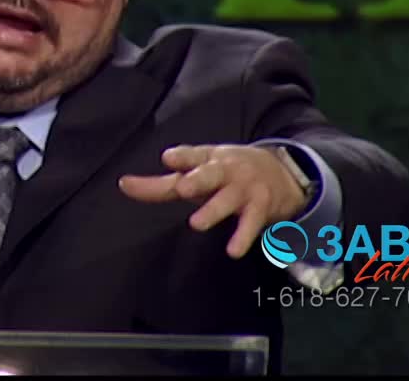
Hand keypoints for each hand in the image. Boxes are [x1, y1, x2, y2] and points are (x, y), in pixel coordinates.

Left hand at [117, 144, 307, 258]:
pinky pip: (251, 224)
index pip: (192, 156)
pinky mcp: (260, 209)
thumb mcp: (199, 171)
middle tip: (184, 187)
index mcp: (208, 160)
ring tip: (197, 223)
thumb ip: (161, 184)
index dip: (182, 156)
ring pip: (228, 200)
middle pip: (211, 174)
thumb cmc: (227, 173)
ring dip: (214, 210)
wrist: (285, 172)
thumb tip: (123, 184)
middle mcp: (225, 171)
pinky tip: (233, 251)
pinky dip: (244, 237)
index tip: (168, 158)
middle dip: (198, 179)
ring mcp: (244, 189)